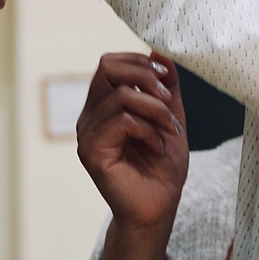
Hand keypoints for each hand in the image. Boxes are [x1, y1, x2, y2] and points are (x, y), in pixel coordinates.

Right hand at [77, 52, 188, 259]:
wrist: (159, 207)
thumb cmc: (162, 167)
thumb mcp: (171, 117)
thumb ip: (166, 86)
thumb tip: (160, 52)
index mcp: (104, 105)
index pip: (110, 63)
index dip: (140, 62)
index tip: (168, 79)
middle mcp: (90, 116)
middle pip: (107, 67)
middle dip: (145, 76)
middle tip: (169, 98)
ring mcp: (87, 133)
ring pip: (121, 95)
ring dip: (155, 109)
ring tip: (169, 130)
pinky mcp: (91, 151)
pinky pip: (121, 121)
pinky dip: (147, 129)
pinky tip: (157, 147)